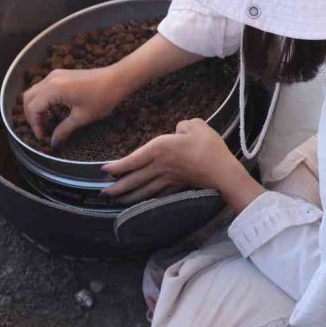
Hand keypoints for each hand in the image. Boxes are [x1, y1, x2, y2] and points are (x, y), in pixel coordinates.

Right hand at [23, 67, 123, 145]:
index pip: (33, 107)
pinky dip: (43, 99)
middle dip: (31, 115)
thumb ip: (64, 130)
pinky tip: (53, 111)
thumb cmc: (102, 98)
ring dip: (36, 107)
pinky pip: (45, 87)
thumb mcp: (82, 117)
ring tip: (46, 122)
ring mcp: (56, 74)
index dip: (34, 124)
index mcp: (54, 89)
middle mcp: (51, 78)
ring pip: (35, 91)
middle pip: (28, 97)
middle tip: (40, 130)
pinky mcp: (62, 74)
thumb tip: (53, 143)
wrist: (118, 79)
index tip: (42, 137)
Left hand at [102, 119, 263, 209]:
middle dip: (116, 188)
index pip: (132, 160)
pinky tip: (142, 202)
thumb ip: (183, 125)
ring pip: (143, 190)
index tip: (104, 171)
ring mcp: (168, 179)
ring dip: (128, 196)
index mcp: (160, 148)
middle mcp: (160, 166)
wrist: (222, 170)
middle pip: (133, 179)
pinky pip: (157, 194)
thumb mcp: (196, 125)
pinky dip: (146, 199)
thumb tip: (178, 130)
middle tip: (103, 194)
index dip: (116, 166)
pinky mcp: (178, 186)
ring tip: (117, 201)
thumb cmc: (209, 146)